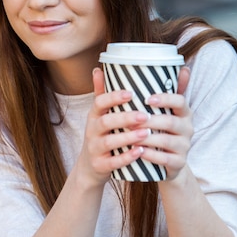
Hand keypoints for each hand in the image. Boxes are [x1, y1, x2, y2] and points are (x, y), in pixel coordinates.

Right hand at [77, 68, 154, 186]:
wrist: (90, 168)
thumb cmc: (102, 136)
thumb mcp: (99, 115)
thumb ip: (102, 93)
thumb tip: (99, 68)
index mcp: (94, 115)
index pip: (99, 102)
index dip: (114, 97)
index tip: (130, 93)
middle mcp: (92, 131)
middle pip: (105, 122)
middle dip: (125, 118)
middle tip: (145, 115)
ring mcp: (94, 149)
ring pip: (109, 142)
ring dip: (128, 137)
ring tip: (146, 133)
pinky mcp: (100, 165)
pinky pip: (112, 162)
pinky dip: (126, 158)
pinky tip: (140, 153)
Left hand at [141, 66, 192, 180]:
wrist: (167, 162)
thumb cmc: (159, 129)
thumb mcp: (162, 110)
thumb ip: (161, 89)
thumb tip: (163, 65)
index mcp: (184, 112)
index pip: (180, 101)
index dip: (165, 99)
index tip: (147, 98)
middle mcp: (188, 128)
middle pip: (171, 122)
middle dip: (150, 121)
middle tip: (131, 120)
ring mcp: (185, 146)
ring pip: (167, 141)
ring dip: (148, 138)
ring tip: (130, 135)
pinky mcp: (179, 163)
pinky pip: (166, 159)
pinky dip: (151, 156)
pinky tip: (137, 152)